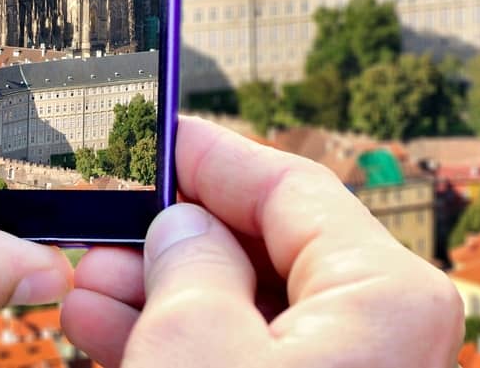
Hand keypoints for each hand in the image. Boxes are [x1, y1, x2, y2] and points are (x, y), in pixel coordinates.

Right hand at [61, 116, 463, 367]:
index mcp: (389, 295)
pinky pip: (256, 359)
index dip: (215, 157)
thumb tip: (184, 227)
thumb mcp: (196, 347)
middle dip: (178, 237)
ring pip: (255, 311)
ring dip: (167, 295)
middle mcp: (390, 331)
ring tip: (89, 286)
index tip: (162, 134)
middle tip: (105, 226)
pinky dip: (188, 344)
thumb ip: (188, 264)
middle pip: (272, 250)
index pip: (294, 187)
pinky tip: (112, 330)